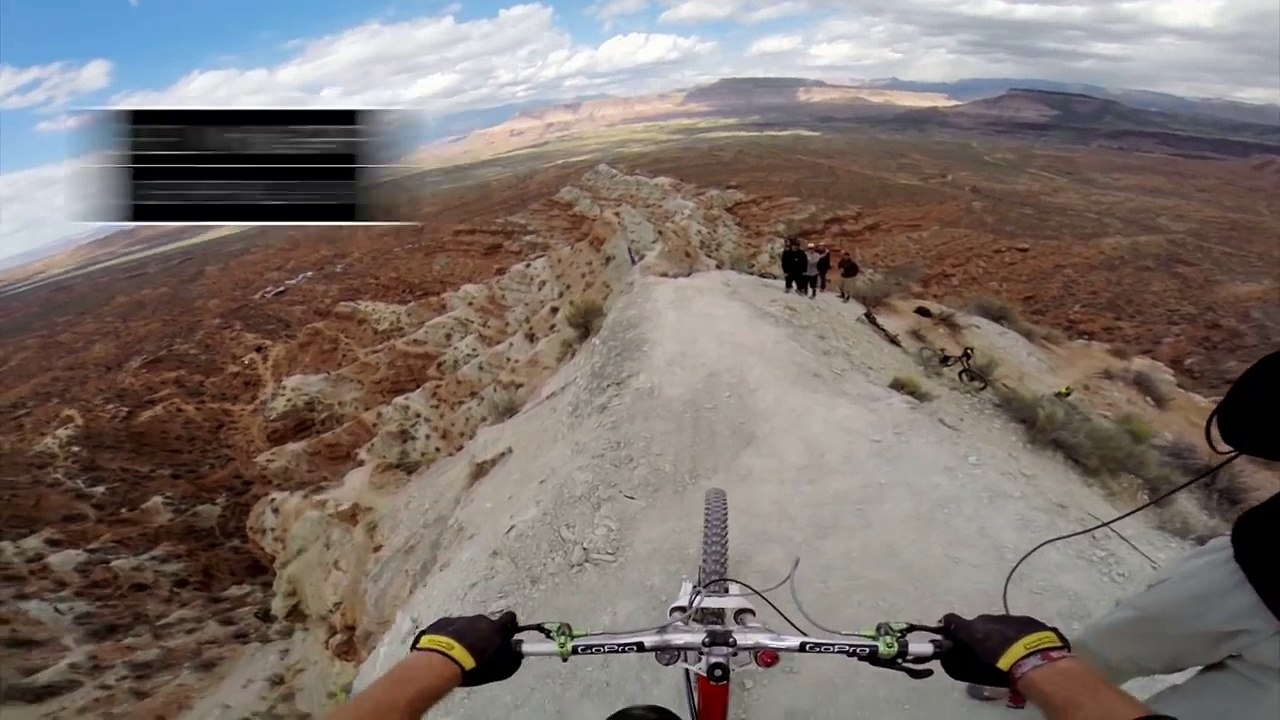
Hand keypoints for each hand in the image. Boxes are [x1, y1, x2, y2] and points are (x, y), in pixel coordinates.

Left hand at [409, 611, 522, 686]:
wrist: (441, 662)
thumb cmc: (473, 667)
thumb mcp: (499, 671)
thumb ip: (512, 661)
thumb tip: (517, 657)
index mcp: (496, 629)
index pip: (510, 619)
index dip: (509, 626)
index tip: (506, 635)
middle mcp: (480, 619)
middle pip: (486, 624)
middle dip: (484, 634)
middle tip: (479, 651)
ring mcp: (460, 619)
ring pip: (467, 626)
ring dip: (466, 636)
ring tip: (460, 654)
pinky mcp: (443, 622)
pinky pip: (450, 627)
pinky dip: (450, 636)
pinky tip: (446, 650)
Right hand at [938, 613, 1069, 687]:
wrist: (1039, 663)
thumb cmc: (1002, 669)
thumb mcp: (975, 671)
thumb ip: (958, 660)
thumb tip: (946, 656)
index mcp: (972, 629)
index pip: (950, 620)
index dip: (949, 627)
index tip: (951, 635)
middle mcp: (988, 619)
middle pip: (978, 624)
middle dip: (979, 635)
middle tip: (987, 651)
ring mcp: (1010, 617)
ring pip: (998, 624)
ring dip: (999, 634)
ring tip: (1008, 651)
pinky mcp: (1029, 620)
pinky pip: (1016, 625)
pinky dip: (1016, 634)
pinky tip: (1023, 647)